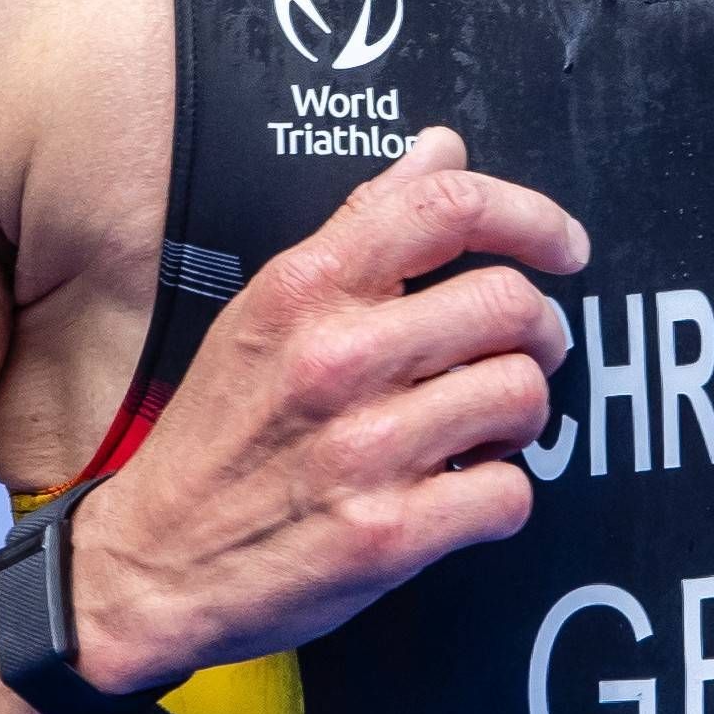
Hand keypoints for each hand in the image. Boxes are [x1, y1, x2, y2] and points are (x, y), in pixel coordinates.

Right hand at [66, 124, 586, 693]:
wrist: (150, 564)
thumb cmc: (217, 435)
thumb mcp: (266, 310)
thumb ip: (359, 225)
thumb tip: (440, 149)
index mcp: (306, 289)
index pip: (447, 208)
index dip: (531, 218)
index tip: (564, 247)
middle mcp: (335, 359)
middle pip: (510, 304)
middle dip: (540, 334)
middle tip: (519, 358)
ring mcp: (363, 449)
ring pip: (523, 396)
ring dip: (523, 419)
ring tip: (482, 432)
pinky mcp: (387, 534)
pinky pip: (510, 494)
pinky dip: (501, 497)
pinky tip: (461, 493)